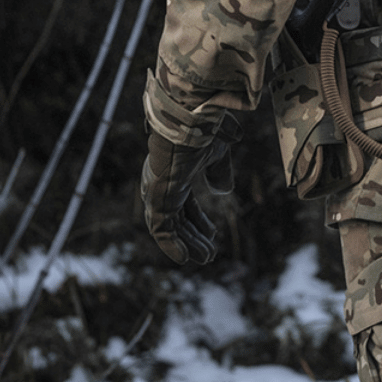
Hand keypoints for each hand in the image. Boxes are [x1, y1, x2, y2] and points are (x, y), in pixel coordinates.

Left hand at [140, 114, 240, 264]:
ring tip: (204, 258)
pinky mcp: (157, 200)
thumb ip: (220, 171)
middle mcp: (163, 186)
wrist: (192, 122)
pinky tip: (185, 258)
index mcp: (175, 174)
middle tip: (208, 254)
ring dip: (186, 245)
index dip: (198, 222)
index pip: (184, 205)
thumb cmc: (204, 131)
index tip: (212, 235)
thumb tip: (224, 191)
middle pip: (177, 219)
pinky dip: (171, 246)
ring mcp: (158, 193)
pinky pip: (161, 230)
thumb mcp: (219, 152)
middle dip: (193, 237)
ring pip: (170, 228)